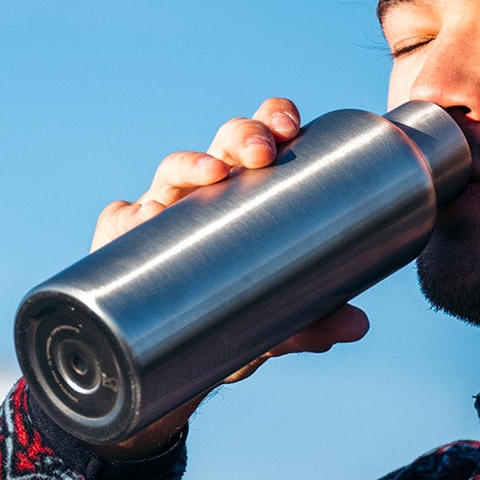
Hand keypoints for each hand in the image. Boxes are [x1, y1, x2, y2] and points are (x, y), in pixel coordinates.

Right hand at [83, 98, 370, 458]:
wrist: (168, 360)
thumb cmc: (232, 319)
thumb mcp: (275, 325)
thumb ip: (313, 321)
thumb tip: (357, 325)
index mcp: (248, 191)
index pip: (263, 136)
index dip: (274, 118)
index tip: (290, 126)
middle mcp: (204, 191)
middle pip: (222, 144)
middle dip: (241, 136)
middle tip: (261, 153)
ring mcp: (160, 210)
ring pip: (172, 171)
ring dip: (190, 165)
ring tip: (210, 175)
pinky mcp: (122, 239)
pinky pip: (122, 220)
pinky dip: (132, 216)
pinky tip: (143, 220)